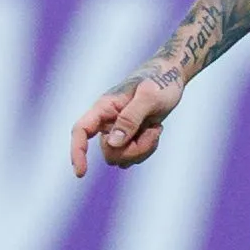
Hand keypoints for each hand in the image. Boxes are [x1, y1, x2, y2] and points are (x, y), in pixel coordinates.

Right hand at [69, 71, 183, 176]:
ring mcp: (119, 131)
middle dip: (133, 150)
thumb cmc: (160, 81)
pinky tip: (155, 130)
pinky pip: (133, 157)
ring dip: (142, 149)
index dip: (77, 152)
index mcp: (105, 107)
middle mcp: (108, 121)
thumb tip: (113, 143)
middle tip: (154, 132)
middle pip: (109, 152)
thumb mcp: (150, 96)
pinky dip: (147, 149)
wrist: (171, 76)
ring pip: (121, 158)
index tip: (81, 173)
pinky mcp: (130, 137)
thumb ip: (130, 118)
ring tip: (156, 128)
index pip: (81, 130)